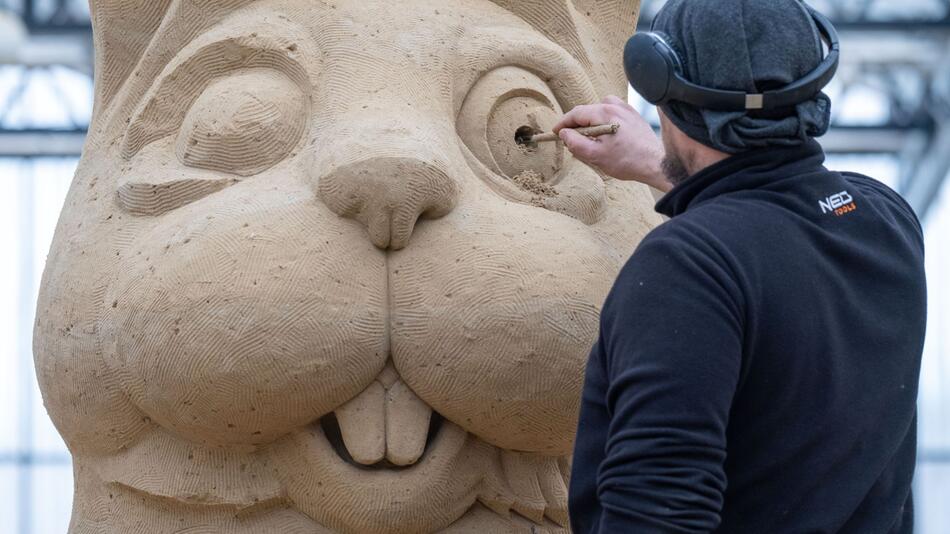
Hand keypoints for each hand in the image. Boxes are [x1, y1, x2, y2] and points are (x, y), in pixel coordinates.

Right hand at [554, 96, 670, 191]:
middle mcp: (616, 106)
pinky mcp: (634, 115)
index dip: (563, 123)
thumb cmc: (626, 161)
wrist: (655, 163)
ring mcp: (626, 109)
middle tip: (570, 139)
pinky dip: (604, 118)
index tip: (555, 132)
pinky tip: (607, 132)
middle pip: (587, 110)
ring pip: (600, 109)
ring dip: (591, 120)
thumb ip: (575, 143)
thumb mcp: (595, 156)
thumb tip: (564, 133)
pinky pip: (613, 111)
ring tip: (590, 136)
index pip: (576, 113)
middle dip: (576, 124)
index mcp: (604, 113)